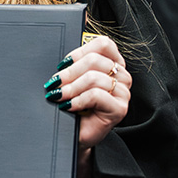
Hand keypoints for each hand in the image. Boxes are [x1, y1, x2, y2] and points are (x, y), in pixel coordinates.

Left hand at [43, 36, 130, 150]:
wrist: (76, 133)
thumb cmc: (75, 105)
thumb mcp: (74, 79)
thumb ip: (74, 64)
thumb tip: (63, 58)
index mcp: (114, 64)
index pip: (103, 44)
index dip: (79, 52)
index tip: (62, 65)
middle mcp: (122, 76)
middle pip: (95, 60)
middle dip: (69, 73)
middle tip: (54, 84)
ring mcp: (123, 93)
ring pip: (94, 78)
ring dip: (71, 88)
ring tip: (59, 96)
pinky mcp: (119, 108)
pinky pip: (96, 95)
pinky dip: (78, 100)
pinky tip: (69, 105)